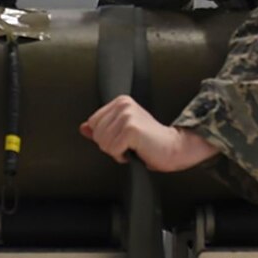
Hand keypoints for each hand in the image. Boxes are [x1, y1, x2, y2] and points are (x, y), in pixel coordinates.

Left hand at [79, 96, 221, 172]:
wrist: (173, 148)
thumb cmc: (149, 142)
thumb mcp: (122, 132)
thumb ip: (102, 129)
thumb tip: (83, 128)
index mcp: (120, 101)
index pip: (92, 123)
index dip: (105, 137)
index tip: (123, 138)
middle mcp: (123, 105)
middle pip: (96, 134)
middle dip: (110, 145)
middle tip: (129, 144)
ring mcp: (127, 116)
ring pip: (103, 143)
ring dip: (116, 152)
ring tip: (133, 147)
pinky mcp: (131, 129)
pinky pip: (113, 150)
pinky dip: (122, 156)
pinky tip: (135, 151)